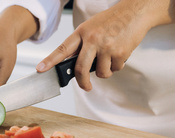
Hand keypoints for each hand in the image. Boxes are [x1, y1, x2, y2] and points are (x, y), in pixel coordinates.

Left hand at [36, 0, 174, 90]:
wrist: (134, 12)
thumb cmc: (111, 21)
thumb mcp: (91, 28)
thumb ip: (81, 44)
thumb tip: (73, 65)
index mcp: (81, 32)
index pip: (62, 49)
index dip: (50, 60)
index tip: (40, 69)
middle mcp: (92, 39)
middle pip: (80, 69)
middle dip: (82, 82)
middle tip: (86, 87)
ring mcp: (106, 47)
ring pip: (101, 73)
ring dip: (105, 72)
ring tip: (109, 59)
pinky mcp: (119, 53)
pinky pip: (115, 69)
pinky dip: (117, 66)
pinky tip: (119, 53)